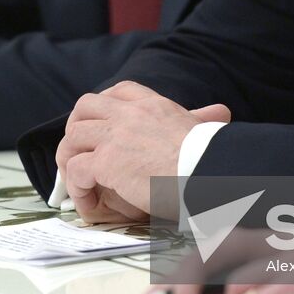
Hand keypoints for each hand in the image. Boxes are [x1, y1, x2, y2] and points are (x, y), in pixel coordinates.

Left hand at [56, 81, 229, 223]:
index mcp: (154, 105)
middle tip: (79, 151)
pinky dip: (77, 188)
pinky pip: (76, 170)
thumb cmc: (211, 157)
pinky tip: (89, 203)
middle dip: (75, 127)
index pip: (120, 91)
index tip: (100, 123)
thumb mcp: (204, 128)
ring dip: (70, 160)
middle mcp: (130, 114)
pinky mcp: (107, 162)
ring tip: (79, 182)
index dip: (104, 105)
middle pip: (85, 107)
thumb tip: (223, 112)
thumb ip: (204, 118)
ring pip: (73, 137)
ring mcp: (115, 136)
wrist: (208, 172)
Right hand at [126, 229, 285, 293]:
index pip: (197, 265)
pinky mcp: (201, 286)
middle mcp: (207, 254)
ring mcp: (201, 270)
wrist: (291, 244)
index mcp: (226, 243)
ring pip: (169, 286)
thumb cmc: (289, 251)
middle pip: (175, 277)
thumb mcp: (287, 254)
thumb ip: (278, 265)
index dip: (188, 292)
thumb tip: (275, 272)